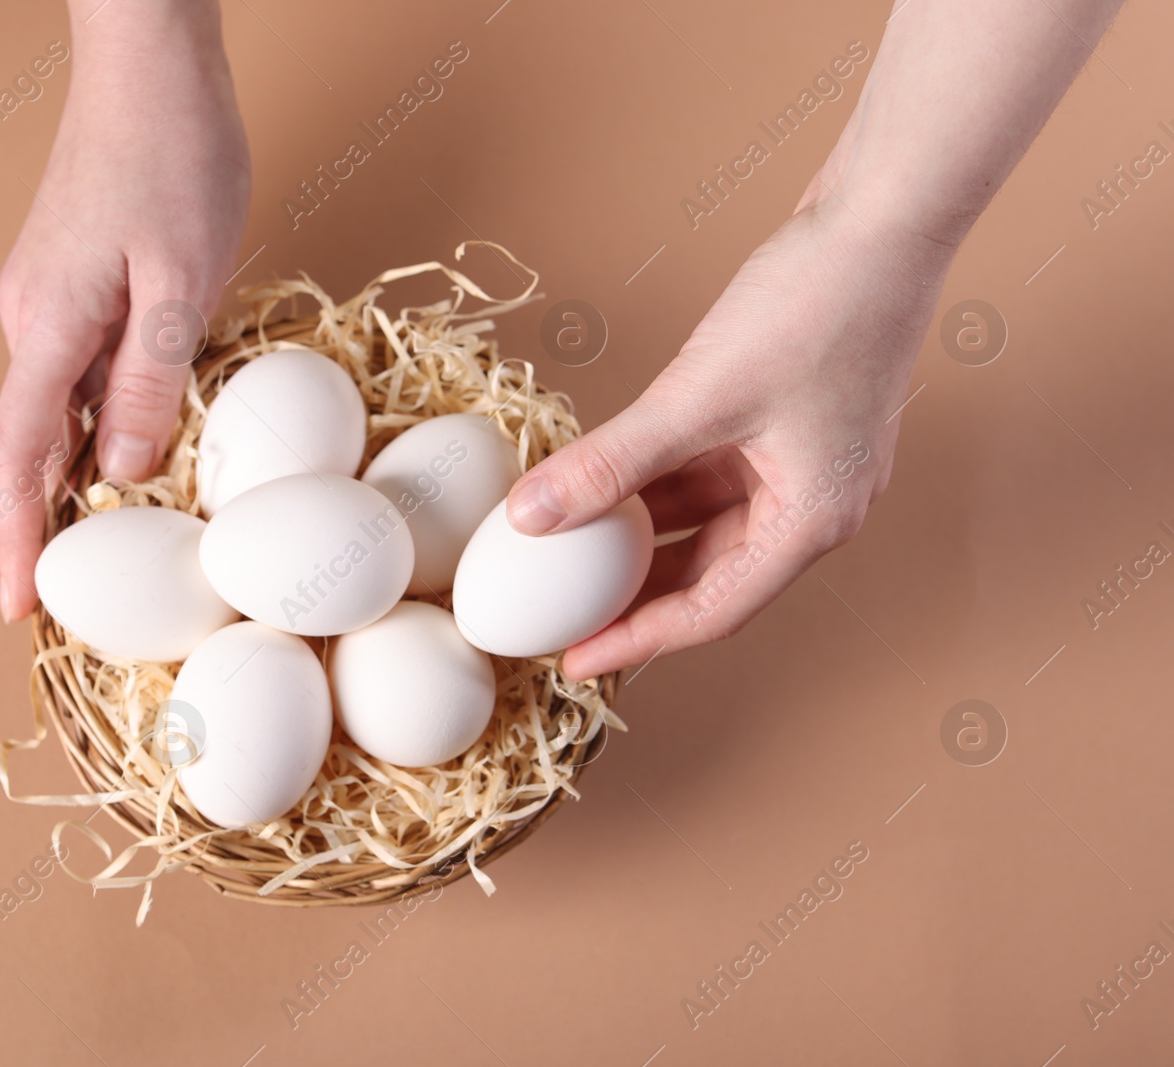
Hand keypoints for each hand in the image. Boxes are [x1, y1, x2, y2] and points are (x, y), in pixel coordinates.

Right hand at [0, 0, 249, 621]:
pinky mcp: (77, 282)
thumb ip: (150, 382)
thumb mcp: (181, 280)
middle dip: (44, 522)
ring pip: (61, 409)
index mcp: (49, 327)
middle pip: (30, 443)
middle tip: (80, 592)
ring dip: (81, 474)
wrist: (151, 63)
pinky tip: (144, 443)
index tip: (16, 607)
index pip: (17, 458)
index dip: (14, 539)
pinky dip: (104, 421)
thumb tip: (121, 474)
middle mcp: (34, 319)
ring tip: (118, 539)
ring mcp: (51, 299)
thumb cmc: (174, 156)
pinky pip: (83, 372)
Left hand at [505, 194, 954, 678]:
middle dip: (634, 599)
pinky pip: (707, 476)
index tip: (573, 662)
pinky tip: (603, 484)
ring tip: (569, 556)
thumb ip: (610, 462)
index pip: (712, 611)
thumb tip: (529, 519)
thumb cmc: (815, 306)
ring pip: (705, 524)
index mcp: (811, 522)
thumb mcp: (698, 397)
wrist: (880, 217)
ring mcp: (800, 464)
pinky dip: (657, 485)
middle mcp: (812, 506)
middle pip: (710, 577)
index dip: (637, 640)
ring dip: (641, 540)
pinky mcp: (782, 423)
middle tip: (562, 615)